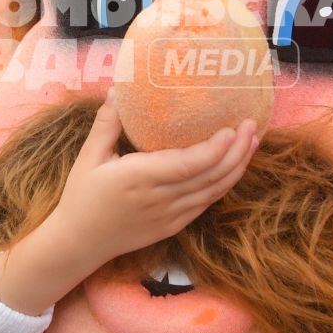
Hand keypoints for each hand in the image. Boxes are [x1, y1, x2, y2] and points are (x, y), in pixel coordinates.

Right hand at [48, 96, 256, 259]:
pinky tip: (233, 167)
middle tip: (252, 125)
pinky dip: (224, 184)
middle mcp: (160, 199)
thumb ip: (107, 124)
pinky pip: (206, 204)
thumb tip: (118, 90)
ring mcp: (170, 216)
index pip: (188, 165)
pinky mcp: (174, 226)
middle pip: (209, 177)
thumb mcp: (88, 157)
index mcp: (139, 178)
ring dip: (236, 168)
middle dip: (236, 152)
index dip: (215, 149)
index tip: (232, 128)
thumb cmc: (82, 196)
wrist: (80, 242)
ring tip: (252, 142)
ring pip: (214, 192)